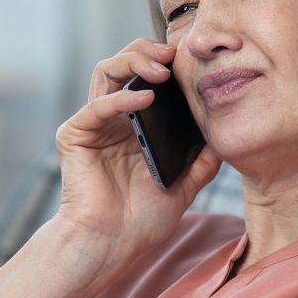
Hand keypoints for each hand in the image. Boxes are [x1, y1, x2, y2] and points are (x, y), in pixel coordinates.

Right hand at [54, 38, 221, 267]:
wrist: (111, 246)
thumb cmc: (141, 220)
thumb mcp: (183, 187)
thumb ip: (201, 163)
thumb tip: (223, 140)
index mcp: (136, 125)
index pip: (146, 78)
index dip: (165, 63)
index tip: (190, 59)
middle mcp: (113, 118)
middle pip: (123, 65)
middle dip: (146, 51)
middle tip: (172, 53)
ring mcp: (93, 124)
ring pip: (105, 72)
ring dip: (132, 62)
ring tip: (161, 69)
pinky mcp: (75, 135)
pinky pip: (96, 106)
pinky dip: (121, 98)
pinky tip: (145, 99)